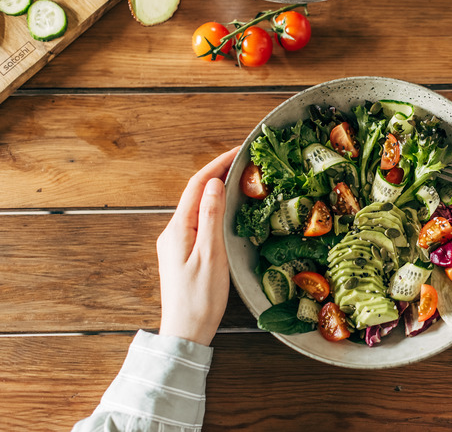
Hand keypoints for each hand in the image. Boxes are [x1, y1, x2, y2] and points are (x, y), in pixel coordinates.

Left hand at [156, 147, 239, 345]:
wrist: (185, 332)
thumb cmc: (200, 299)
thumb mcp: (210, 256)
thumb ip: (211, 218)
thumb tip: (215, 184)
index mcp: (178, 229)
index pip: (197, 185)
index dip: (217, 164)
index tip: (239, 151)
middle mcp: (173, 232)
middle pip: (196, 192)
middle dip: (219, 172)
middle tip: (245, 162)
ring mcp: (177, 243)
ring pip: (198, 206)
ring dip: (218, 189)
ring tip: (241, 180)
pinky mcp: (184, 254)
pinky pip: (200, 221)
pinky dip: (216, 208)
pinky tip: (229, 209)